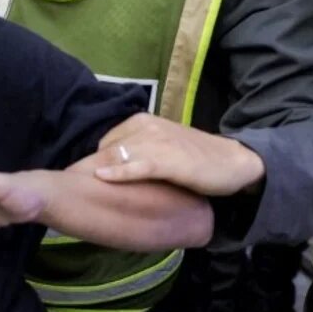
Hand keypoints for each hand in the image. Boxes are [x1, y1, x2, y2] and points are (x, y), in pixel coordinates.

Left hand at [93, 113, 264, 195]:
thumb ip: (137, 150)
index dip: (96, 161)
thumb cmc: (195, 157)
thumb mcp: (160, 147)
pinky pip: (137, 166)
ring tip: (82, 189)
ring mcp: (157, 142)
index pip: (106, 141)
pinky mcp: (168, 160)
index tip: (85, 178)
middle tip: (79, 186)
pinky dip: (118, 172)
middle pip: (107, 149)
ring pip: (118, 156)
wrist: (234, 162)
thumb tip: (108, 167)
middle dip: (92, 167)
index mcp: (141, 122)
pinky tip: (102, 178)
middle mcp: (146, 127)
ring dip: (99, 170)